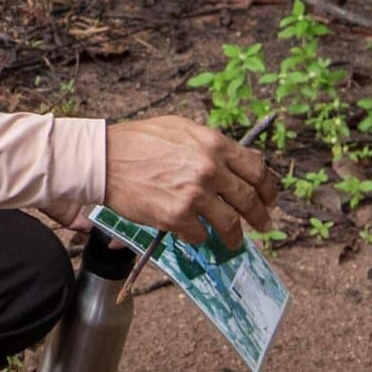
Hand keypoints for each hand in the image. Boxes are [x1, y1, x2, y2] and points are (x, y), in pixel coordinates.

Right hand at [103, 115, 279, 248]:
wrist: (102, 159)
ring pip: (229, 223)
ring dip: (234, 237)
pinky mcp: (177, 216)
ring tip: (233, 242)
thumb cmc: (136, 141)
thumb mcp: (180, 130)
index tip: (269, 198)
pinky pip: (199, 234)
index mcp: (214, 144)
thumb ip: (210, 145)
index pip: (257, 170)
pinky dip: (197, 236)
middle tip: (262, 224)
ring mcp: (194, 194)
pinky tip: (192, 233)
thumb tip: (238, 162)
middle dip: (259, 216)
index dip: (268, 188)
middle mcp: (209, 169)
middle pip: (249, 199)